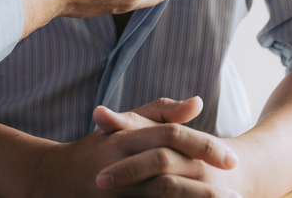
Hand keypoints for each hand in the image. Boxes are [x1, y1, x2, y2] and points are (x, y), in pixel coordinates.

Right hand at [27, 98, 236, 197]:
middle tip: (236, 194)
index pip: (170, 135)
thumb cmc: (99, 149)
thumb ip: (161, 111)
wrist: (56, 178)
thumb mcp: (126, 125)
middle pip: (169, 168)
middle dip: (205, 184)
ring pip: (161, 195)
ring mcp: (117, 189)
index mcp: (126, 137)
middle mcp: (121, 162)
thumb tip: (197, 102)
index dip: (203, 146)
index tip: (233, 160)